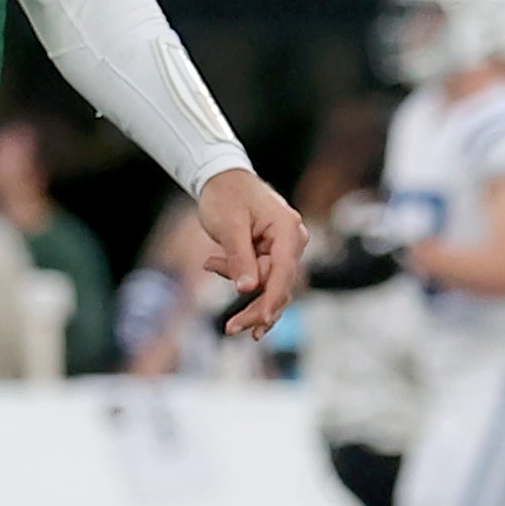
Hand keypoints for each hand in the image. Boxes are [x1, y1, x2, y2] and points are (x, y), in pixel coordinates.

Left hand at [194, 167, 308, 336]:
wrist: (221, 177)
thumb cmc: (226, 195)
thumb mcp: (228, 226)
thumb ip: (239, 257)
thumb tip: (248, 289)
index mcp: (287, 229)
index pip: (284, 272)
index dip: (272, 300)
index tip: (259, 323)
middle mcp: (292, 240)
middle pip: (280, 285)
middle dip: (256, 308)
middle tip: (231, 329)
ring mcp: (284, 248)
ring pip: (272, 285)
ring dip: (245, 291)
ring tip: (212, 272)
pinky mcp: (272, 253)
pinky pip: (262, 276)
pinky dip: (240, 277)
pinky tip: (212, 264)